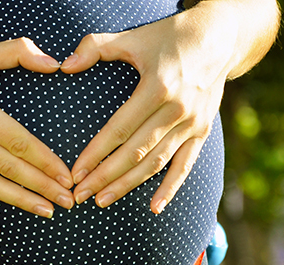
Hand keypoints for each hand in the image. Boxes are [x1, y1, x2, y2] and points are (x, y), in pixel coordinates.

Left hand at [59, 6, 239, 213]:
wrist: (219, 38)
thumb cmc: (169, 37)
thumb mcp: (132, 37)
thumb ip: (95, 47)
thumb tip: (64, 66)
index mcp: (157, 87)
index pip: (119, 129)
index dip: (96, 153)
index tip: (76, 172)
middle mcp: (177, 110)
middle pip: (135, 152)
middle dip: (105, 176)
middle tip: (81, 194)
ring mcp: (192, 124)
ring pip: (156, 163)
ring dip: (129, 185)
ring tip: (103, 200)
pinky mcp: (203, 131)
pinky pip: (185, 166)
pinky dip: (170, 189)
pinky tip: (154, 208)